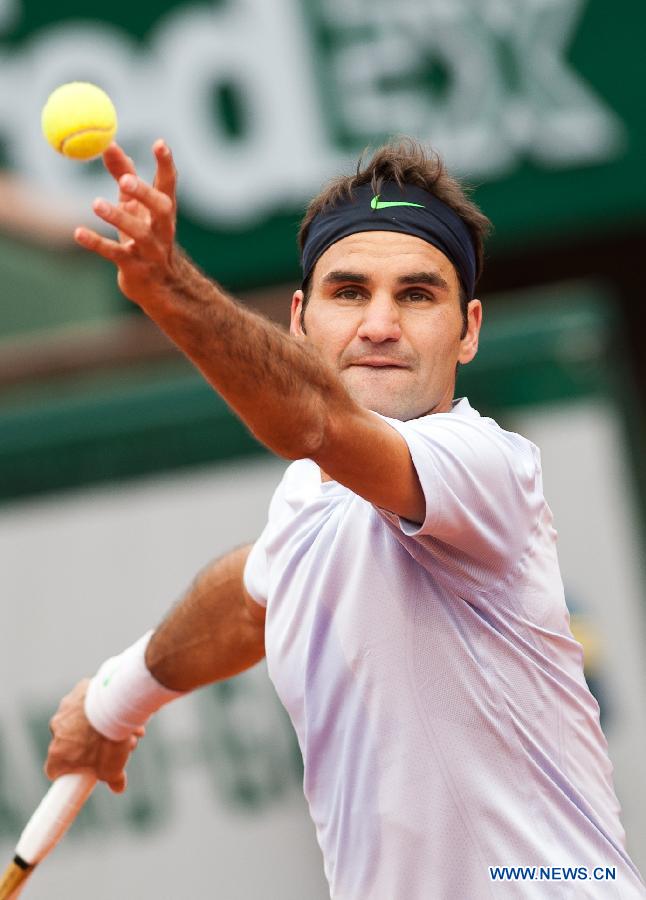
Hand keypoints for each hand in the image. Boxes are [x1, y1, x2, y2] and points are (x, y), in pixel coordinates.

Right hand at [45, 679, 143, 793]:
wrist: (115, 706)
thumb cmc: (109, 741)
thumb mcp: (113, 768)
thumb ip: (114, 779)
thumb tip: (119, 788)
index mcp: (58, 753)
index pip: (55, 769)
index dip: (70, 772)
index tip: (84, 771)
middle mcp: (57, 728)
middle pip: (74, 742)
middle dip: (94, 745)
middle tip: (117, 745)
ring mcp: (67, 707)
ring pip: (83, 719)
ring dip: (100, 724)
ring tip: (127, 727)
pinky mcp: (80, 689)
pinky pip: (90, 700)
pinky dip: (102, 705)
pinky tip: (120, 708)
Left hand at [74, 140, 178, 307]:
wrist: (160, 288)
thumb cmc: (146, 239)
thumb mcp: (136, 207)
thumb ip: (124, 175)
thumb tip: (109, 144)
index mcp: (164, 212)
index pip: (169, 184)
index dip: (166, 164)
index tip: (159, 143)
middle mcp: (162, 230)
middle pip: (160, 208)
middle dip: (145, 193)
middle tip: (126, 180)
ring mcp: (151, 251)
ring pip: (138, 233)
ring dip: (118, 217)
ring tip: (95, 203)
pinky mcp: (135, 268)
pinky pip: (114, 254)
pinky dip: (96, 243)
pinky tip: (78, 233)